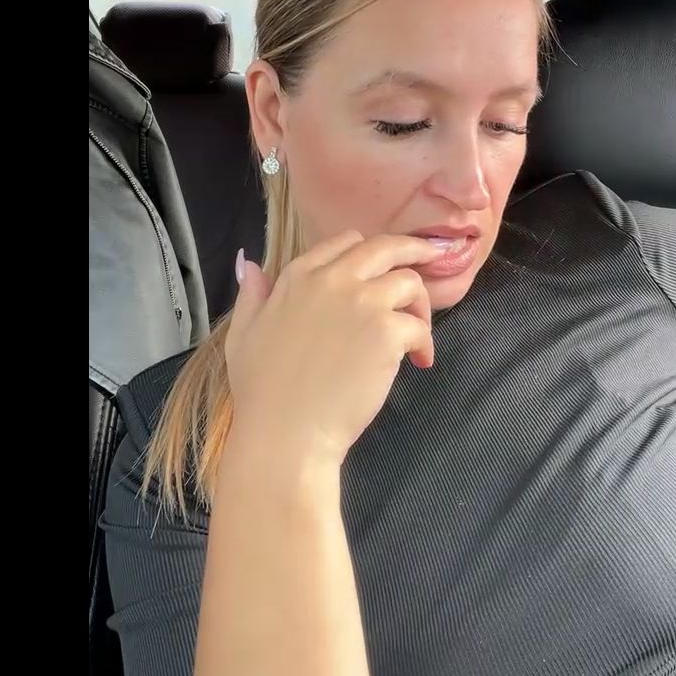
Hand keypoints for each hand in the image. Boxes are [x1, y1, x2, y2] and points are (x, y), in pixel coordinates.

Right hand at [224, 231, 440, 469]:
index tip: (381, 265)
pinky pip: (419, 326)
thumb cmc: (261, 391)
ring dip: (419, 305)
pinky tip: (420, 361)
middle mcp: (334, 279)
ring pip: (409, 282)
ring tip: (416, 333)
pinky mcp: (387, 332)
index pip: (345, 242)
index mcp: (299, 276)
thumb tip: (251, 264)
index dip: (367, 252)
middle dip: (414, 249)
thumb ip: (252, 295)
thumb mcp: (243, 334)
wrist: (285, 433)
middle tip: (433, 257)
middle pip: (386, 247)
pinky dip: (425, 343)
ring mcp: (363, 303)